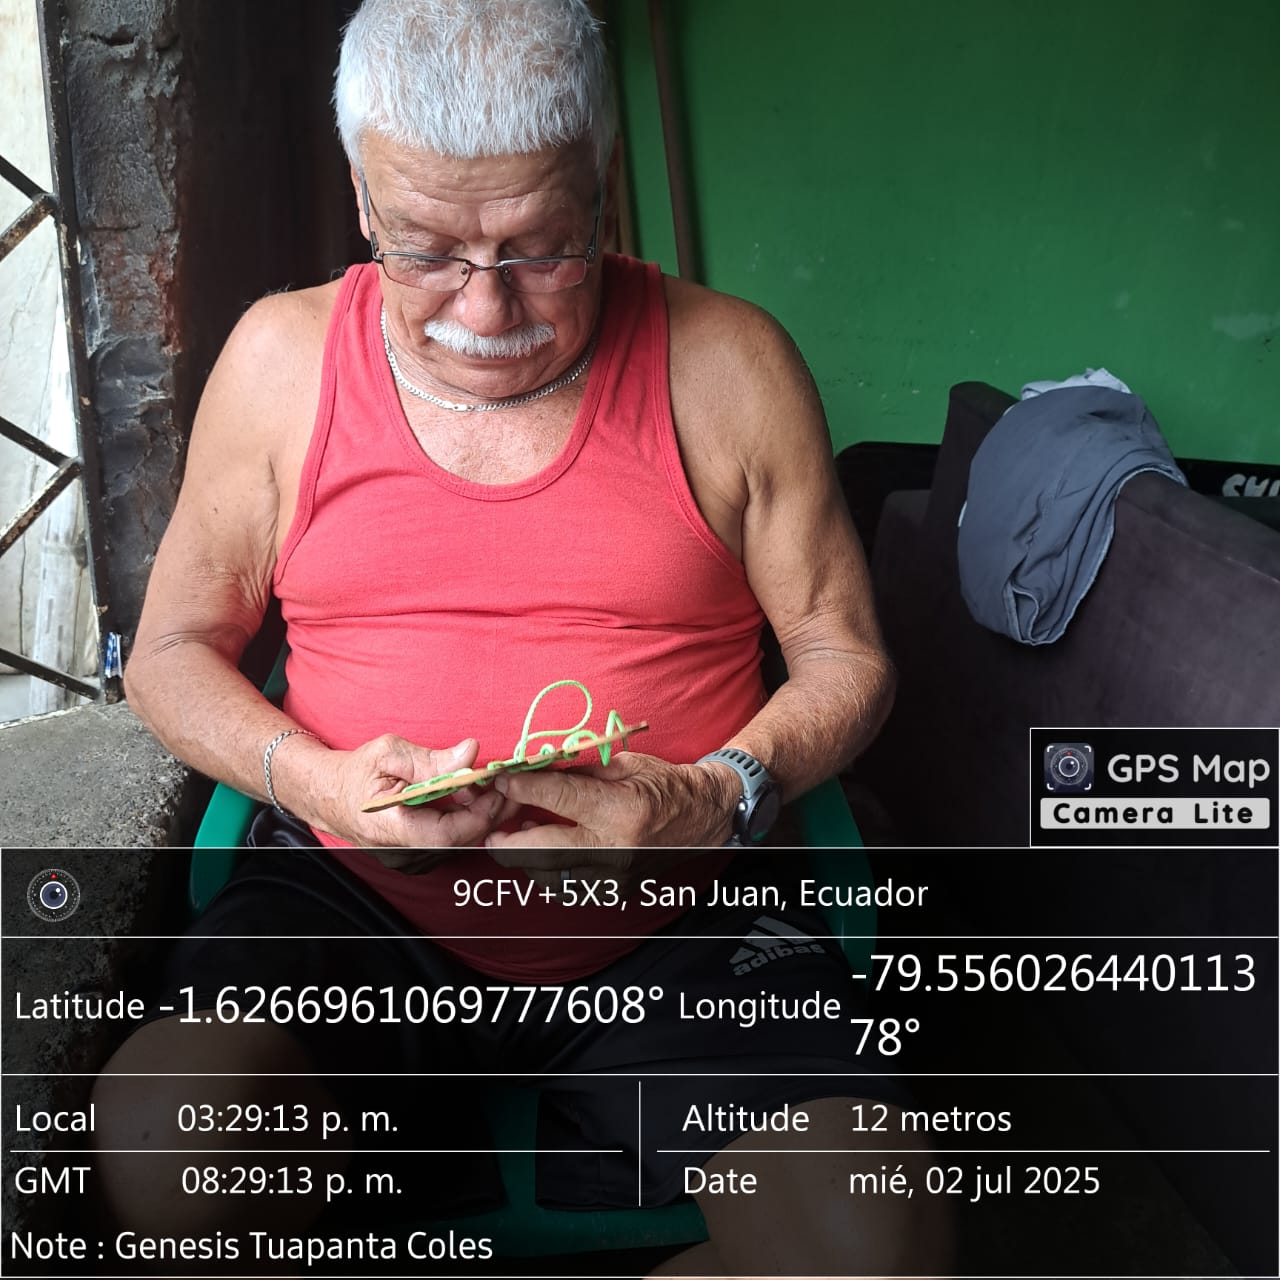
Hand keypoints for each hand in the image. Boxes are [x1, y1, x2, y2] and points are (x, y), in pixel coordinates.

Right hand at [307, 735, 520, 860]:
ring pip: (459, 842)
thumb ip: (431, 759)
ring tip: (494, 785)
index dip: (479, 813)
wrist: (326, 794)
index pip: (447, 835)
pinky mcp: (417, 852)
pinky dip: (467, 818)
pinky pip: (451, 839)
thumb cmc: (354, 771)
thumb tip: (471, 753)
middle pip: (460, 840)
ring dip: (481, 814)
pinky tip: (474, 795)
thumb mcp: (389, 753)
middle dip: (490, 811)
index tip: (496, 786)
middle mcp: (402, 851)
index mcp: (391, 829)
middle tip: (509, 782)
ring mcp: (410, 856)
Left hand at [482, 752, 737, 896]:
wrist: (704, 816)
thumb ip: (578, 773)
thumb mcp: (623, 765)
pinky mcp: (616, 891)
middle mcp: (616, 848)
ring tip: (517, 836)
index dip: (523, 789)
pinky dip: (549, 871)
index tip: (501, 780)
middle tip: (491, 829)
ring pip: (550, 875)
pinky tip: (544, 853)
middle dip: (509, 841)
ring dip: (526, 858)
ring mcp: (616, 876)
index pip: (559, 800)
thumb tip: (533, 770)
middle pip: (543, 852)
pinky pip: (568, 886)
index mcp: (621, 810)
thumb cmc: (664, 784)